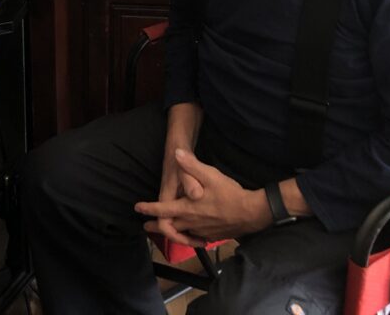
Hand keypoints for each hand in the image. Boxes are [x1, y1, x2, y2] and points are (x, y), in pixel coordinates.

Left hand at [135, 149, 270, 244]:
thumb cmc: (229, 194)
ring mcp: (202, 231)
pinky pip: (196, 237)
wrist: (251, 213)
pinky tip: (192, 232)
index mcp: (187, 208)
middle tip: (147, 225)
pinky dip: (190, 235)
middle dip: (156, 225)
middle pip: (169, 226)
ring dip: (173, 231)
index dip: (148, 208)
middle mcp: (191, 222)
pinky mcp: (212, 236)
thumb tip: (176, 153)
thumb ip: (192, 165)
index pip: (162, 210)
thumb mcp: (210, 175)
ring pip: (183, 233)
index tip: (138, 208)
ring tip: (169, 229)